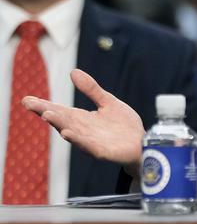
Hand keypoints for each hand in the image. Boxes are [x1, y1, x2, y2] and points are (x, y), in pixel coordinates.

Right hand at [21, 69, 144, 177]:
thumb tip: (73, 71)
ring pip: (71, 132)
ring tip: (47, 114)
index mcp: (82, 119)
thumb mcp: (108, 102)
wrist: (142, 144)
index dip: (43, 105)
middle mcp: (82, 130)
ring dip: (59, 123)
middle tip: (30, 104)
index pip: (59, 110)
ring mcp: (90, 141)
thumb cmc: (123, 125)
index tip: (27, 99)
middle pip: (61, 120)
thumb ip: (91, 89)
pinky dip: (77, 139)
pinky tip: (67, 133)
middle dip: (46, 112)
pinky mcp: (101, 151)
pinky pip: (87, 145)